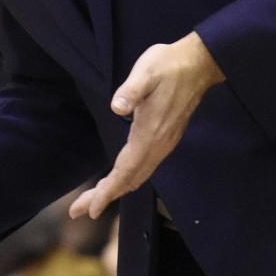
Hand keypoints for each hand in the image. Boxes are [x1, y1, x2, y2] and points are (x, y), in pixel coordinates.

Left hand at [69, 32, 224, 218]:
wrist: (197, 64)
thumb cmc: (167, 66)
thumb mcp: (146, 72)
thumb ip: (131, 90)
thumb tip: (117, 107)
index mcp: (149, 133)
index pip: (126, 170)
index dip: (108, 191)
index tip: (91, 209)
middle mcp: (158, 144)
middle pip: (129, 180)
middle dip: (104, 197)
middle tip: (78, 211)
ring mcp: (164, 143)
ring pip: (138, 175)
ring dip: (115, 190)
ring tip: (93, 201)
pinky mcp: (165, 138)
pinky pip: (144, 167)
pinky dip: (127, 178)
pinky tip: (119, 179)